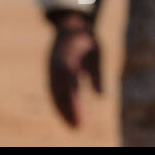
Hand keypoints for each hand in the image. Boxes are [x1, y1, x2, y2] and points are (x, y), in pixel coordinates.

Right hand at [48, 12, 100, 126]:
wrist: (70, 27)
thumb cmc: (87, 41)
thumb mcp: (97, 54)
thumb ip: (97, 75)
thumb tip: (102, 96)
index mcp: (68, 59)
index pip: (71, 86)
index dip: (74, 104)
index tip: (81, 117)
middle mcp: (57, 67)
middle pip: (61, 93)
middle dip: (68, 111)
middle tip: (78, 127)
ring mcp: (52, 71)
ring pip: (56, 94)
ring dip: (63, 110)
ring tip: (74, 126)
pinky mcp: (52, 74)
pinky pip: (55, 91)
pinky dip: (60, 103)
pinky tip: (69, 115)